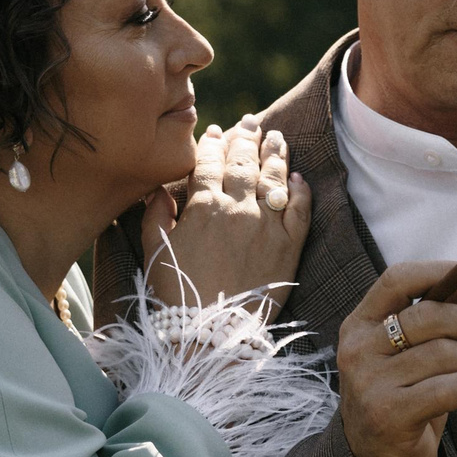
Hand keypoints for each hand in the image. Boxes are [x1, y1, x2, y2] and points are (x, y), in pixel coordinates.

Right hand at [146, 116, 310, 315]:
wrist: (213, 334)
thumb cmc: (177, 295)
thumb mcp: (155, 252)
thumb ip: (156, 215)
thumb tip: (158, 190)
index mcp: (203, 207)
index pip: (208, 163)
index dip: (211, 144)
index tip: (215, 131)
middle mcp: (238, 209)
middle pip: (244, 163)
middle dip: (246, 138)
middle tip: (251, 122)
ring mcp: (267, 226)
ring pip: (274, 178)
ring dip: (276, 154)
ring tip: (278, 137)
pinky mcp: (289, 247)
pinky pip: (300, 210)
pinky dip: (301, 190)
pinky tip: (299, 178)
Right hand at [335, 260, 456, 456]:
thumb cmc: (403, 397)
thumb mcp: (417, 353)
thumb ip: (444, 313)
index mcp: (360, 324)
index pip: (397, 279)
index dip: (440, 272)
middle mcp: (358, 349)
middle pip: (429, 316)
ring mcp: (369, 383)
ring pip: (444, 354)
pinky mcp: (388, 415)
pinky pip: (448, 388)